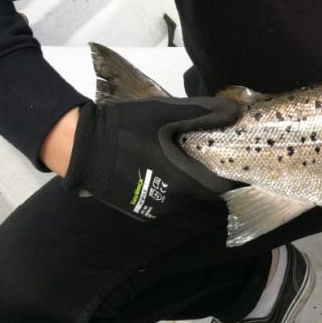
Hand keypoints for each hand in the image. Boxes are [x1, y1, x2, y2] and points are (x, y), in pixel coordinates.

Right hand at [62, 97, 238, 219]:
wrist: (81, 148)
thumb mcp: (164, 113)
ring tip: (185, 157)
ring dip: (189, 181)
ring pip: (184, 197)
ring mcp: (153, 209)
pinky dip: (171, 187)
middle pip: (202, 191)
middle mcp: (171, 202)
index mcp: (181, 180)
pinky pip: (166, 200)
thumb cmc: (125, 128)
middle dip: (209, 175)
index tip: (240, 162)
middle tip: (211, 153)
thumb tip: (235, 111)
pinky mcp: (139, 211)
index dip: (232, 176)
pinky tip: (162, 168)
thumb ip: (202, 113)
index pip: (220, 187)